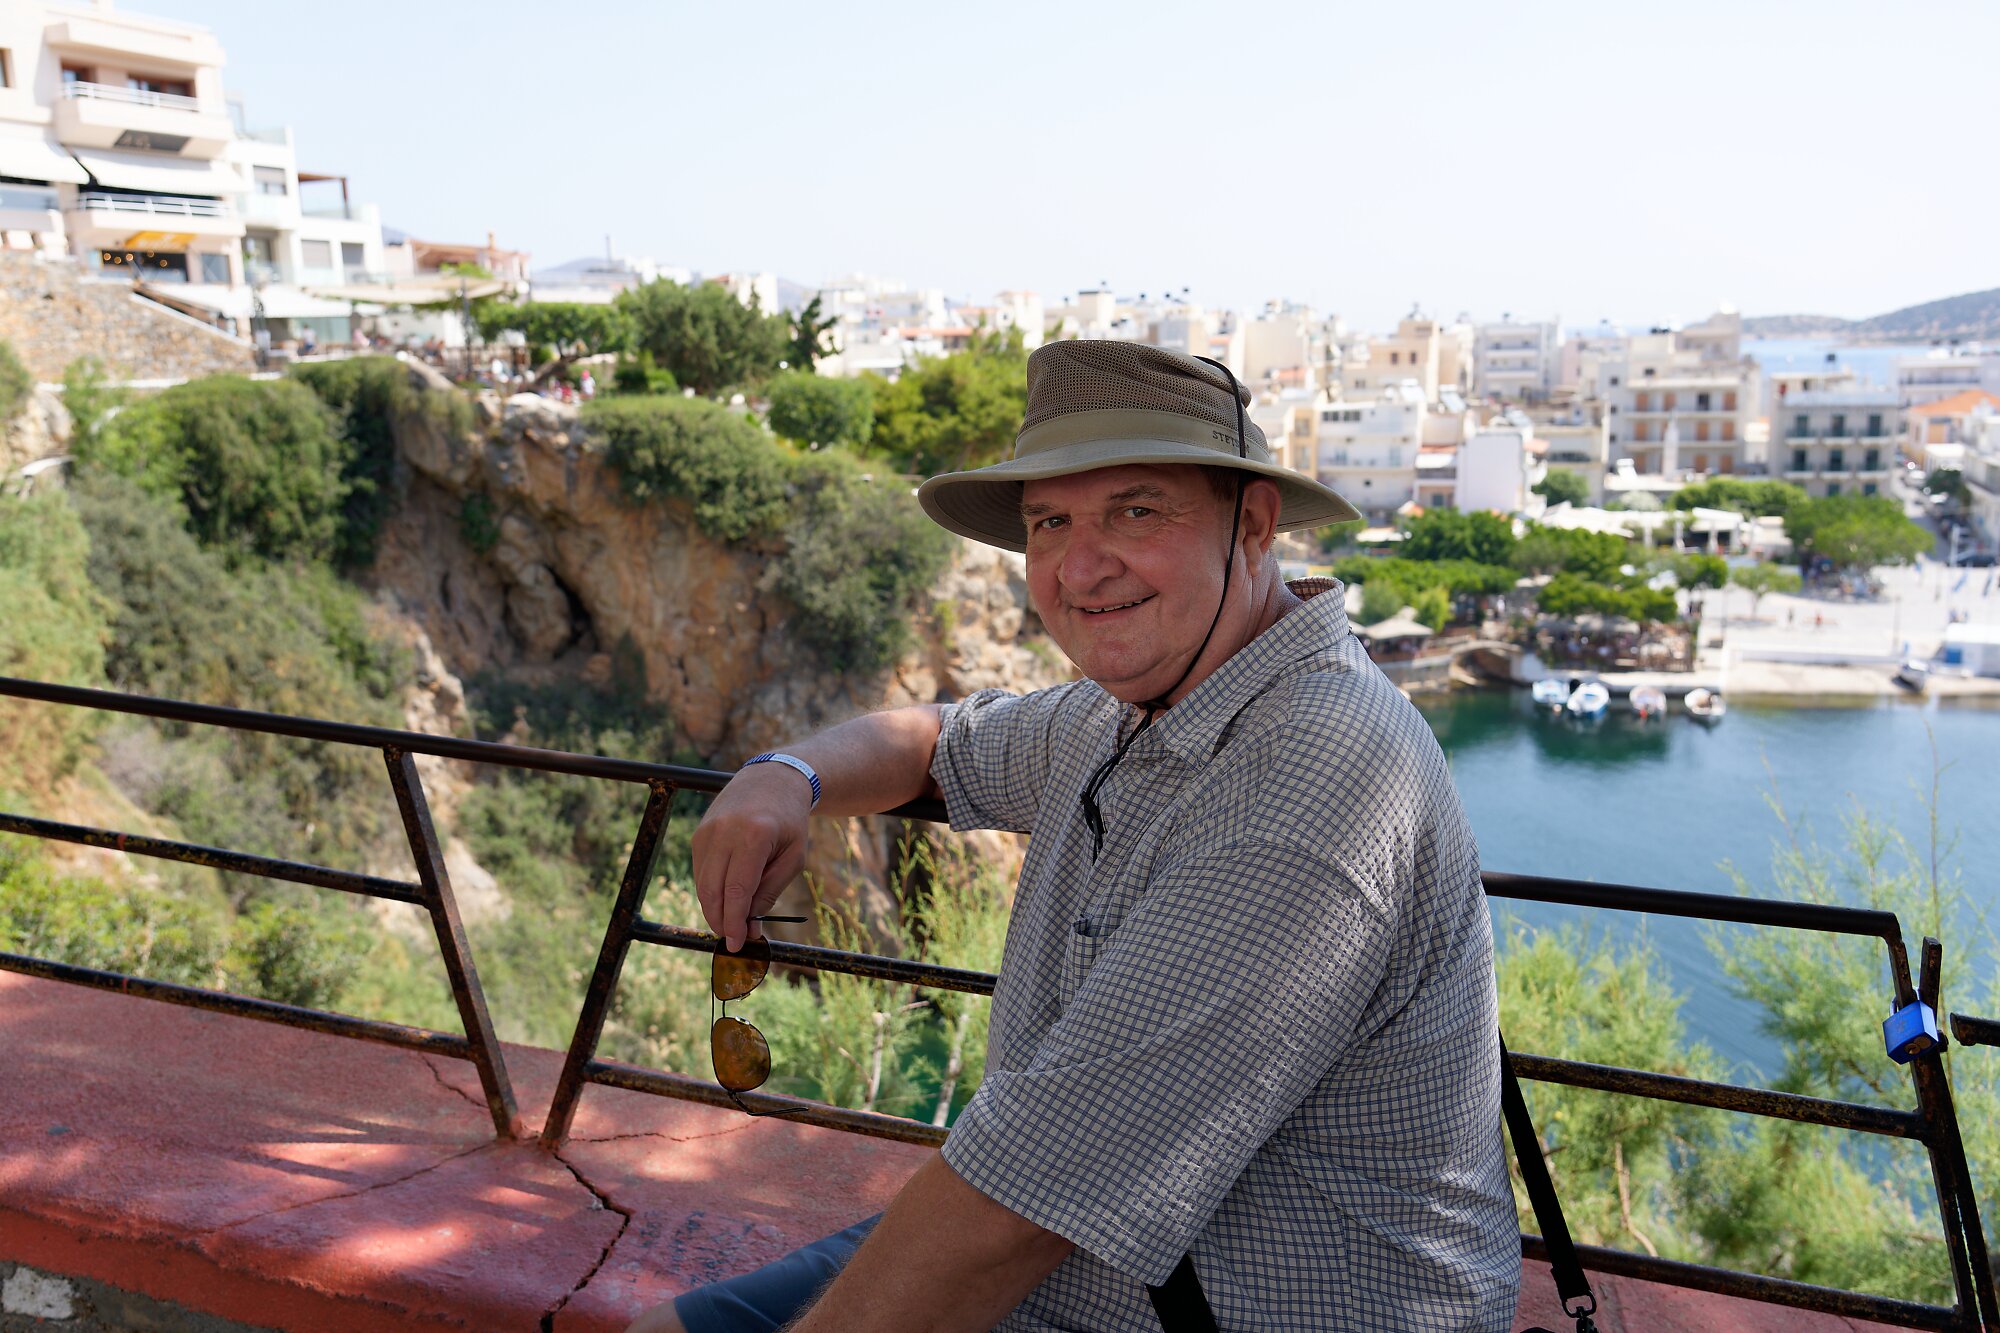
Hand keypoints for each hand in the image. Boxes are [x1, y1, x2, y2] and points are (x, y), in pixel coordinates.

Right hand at [692, 762, 813, 951]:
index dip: (734, 921)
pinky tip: (726, 899)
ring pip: (702, 884)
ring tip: (732, 922)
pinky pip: (701, 872)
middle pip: (713, 890)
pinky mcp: (699, 834)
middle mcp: (725, 831)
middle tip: (734, 939)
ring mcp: (707, 831)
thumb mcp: (793, 858)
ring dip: (714, 909)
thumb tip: (749, 927)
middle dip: (721, 920)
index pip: (737, 889)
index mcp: (754, 835)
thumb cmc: (789, 822)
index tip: (736, 943)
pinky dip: (711, 891)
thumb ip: (770, 892)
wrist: (772, 780)